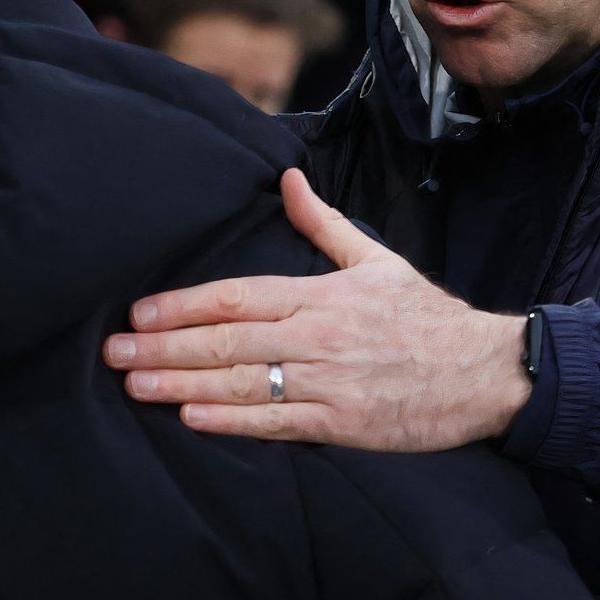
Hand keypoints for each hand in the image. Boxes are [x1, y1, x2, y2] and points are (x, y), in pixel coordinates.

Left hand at [103, 169, 530, 450]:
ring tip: (136, 386)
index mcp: (322, 294)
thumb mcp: (376, 259)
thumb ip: (324, 222)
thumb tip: (287, 176)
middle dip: (164, 347)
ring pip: (244, 383)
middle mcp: (319, 336)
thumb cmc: (427, 316)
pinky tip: (192, 419)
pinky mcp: (344, 423)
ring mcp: (330, 381)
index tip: (140, 312)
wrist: (486, 371)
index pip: (238, 296)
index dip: (184, 306)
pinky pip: (279, 422)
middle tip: (113, 353)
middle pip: (228, 341)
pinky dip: (233, 421)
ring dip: (183, 385)